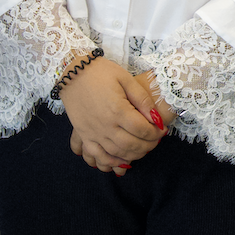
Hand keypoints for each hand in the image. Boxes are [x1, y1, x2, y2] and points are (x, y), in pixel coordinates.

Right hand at [62, 58, 164, 174]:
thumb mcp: (125, 78)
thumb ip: (142, 99)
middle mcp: (105, 125)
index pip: (143, 130)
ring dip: (134, 155)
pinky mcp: (84, 134)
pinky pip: (97, 155)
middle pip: (132, 145)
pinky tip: (121, 161)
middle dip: (149, 145)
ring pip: (117, 153)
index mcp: (118, 110)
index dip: (156, 133)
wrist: (72, 72)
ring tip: (144, 149)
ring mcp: (93, 132)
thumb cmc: (101, 72)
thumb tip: (156, 118)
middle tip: (156, 140)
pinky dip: (110, 162)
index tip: (162, 130)